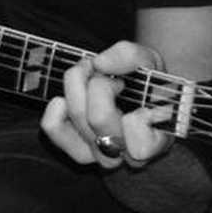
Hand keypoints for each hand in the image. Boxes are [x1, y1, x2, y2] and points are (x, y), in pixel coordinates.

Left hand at [41, 41, 174, 169]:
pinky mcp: (77, 150)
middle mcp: (129, 155)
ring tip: (91, 80)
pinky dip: (57, 106)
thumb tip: (100, 64)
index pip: (138, 139)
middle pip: (98, 117)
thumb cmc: (147, 83)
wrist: (135, 96)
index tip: (138, 95)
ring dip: (78, 87)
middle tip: (109, 76)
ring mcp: (102, 155)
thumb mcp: (149, 62)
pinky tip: (70, 98)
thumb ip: (131, 56)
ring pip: (77, 116)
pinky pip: (53, 127)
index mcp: (157, 140)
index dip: (135, 114)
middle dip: (100, 83)